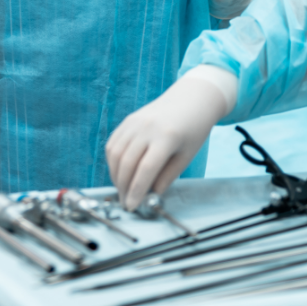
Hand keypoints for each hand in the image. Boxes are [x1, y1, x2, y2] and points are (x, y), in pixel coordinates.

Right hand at [106, 72, 232, 210]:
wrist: (190, 99)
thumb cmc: (193, 129)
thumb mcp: (187, 156)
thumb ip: (168, 176)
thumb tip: (151, 194)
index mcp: (166, 137)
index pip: (146, 169)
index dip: (136, 190)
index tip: (132, 206)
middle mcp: (147, 127)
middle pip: (127, 163)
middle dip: (123, 186)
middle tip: (125, 202)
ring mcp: (135, 122)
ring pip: (116, 153)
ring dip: (115, 175)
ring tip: (122, 189)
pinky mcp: (128, 120)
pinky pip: (113, 143)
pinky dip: (113, 161)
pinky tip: (119, 172)